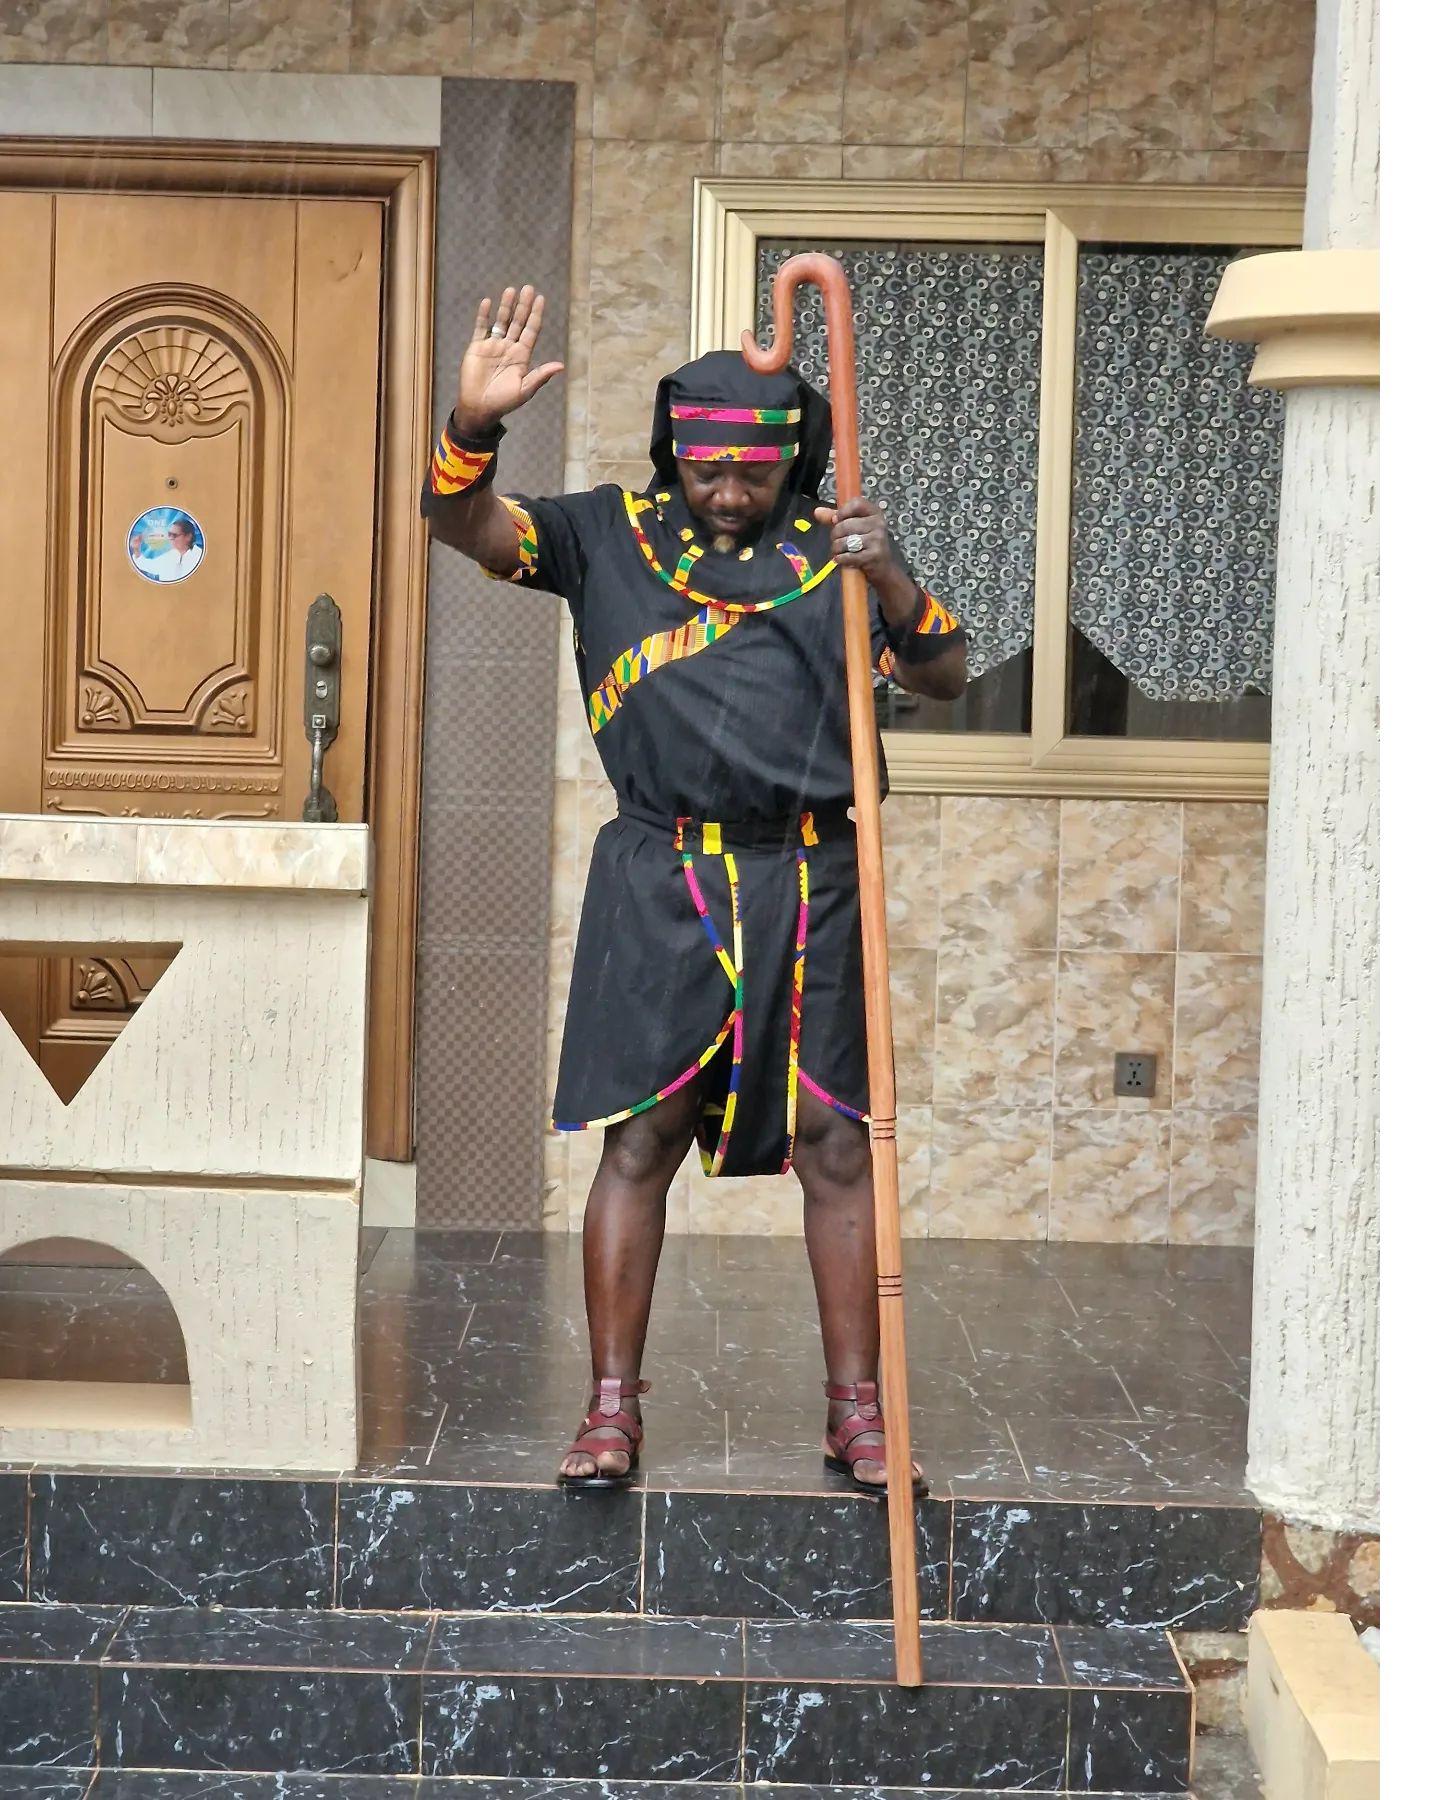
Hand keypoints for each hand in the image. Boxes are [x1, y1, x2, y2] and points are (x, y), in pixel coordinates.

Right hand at [454, 285, 564, 434]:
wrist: (479, 408)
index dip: (536, 315)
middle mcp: (509, 347)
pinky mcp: (477, 347)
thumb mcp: (525, 389)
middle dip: (523, 306)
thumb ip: (541, 375)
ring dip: (506, 306)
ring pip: (501, 321)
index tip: (541, 299)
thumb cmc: (504, 402)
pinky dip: (484, 315)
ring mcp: (493, 345)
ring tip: (511, 290)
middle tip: (528, 288)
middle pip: (518, 321)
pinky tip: (488, 302)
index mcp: (522, 356)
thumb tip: (561, 366)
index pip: (531, 330)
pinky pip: (481, 327)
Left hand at [815, 497, 915, 610]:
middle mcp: (878, 524)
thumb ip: (836, 518)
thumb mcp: (854, 527)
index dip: (842, 512)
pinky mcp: (874, 555)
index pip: (856, 503)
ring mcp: (877, 540)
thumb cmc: (866, 545)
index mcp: (874, 512)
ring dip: (837, 549)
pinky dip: (841, 559)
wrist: (882, 567)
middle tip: (837, 541)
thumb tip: (817, 512)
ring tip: (840, 551)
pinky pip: (849, 556)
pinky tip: (844, 559)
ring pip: (845, 541)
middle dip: (835, 535)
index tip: (837, 520)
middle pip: (846, 525)